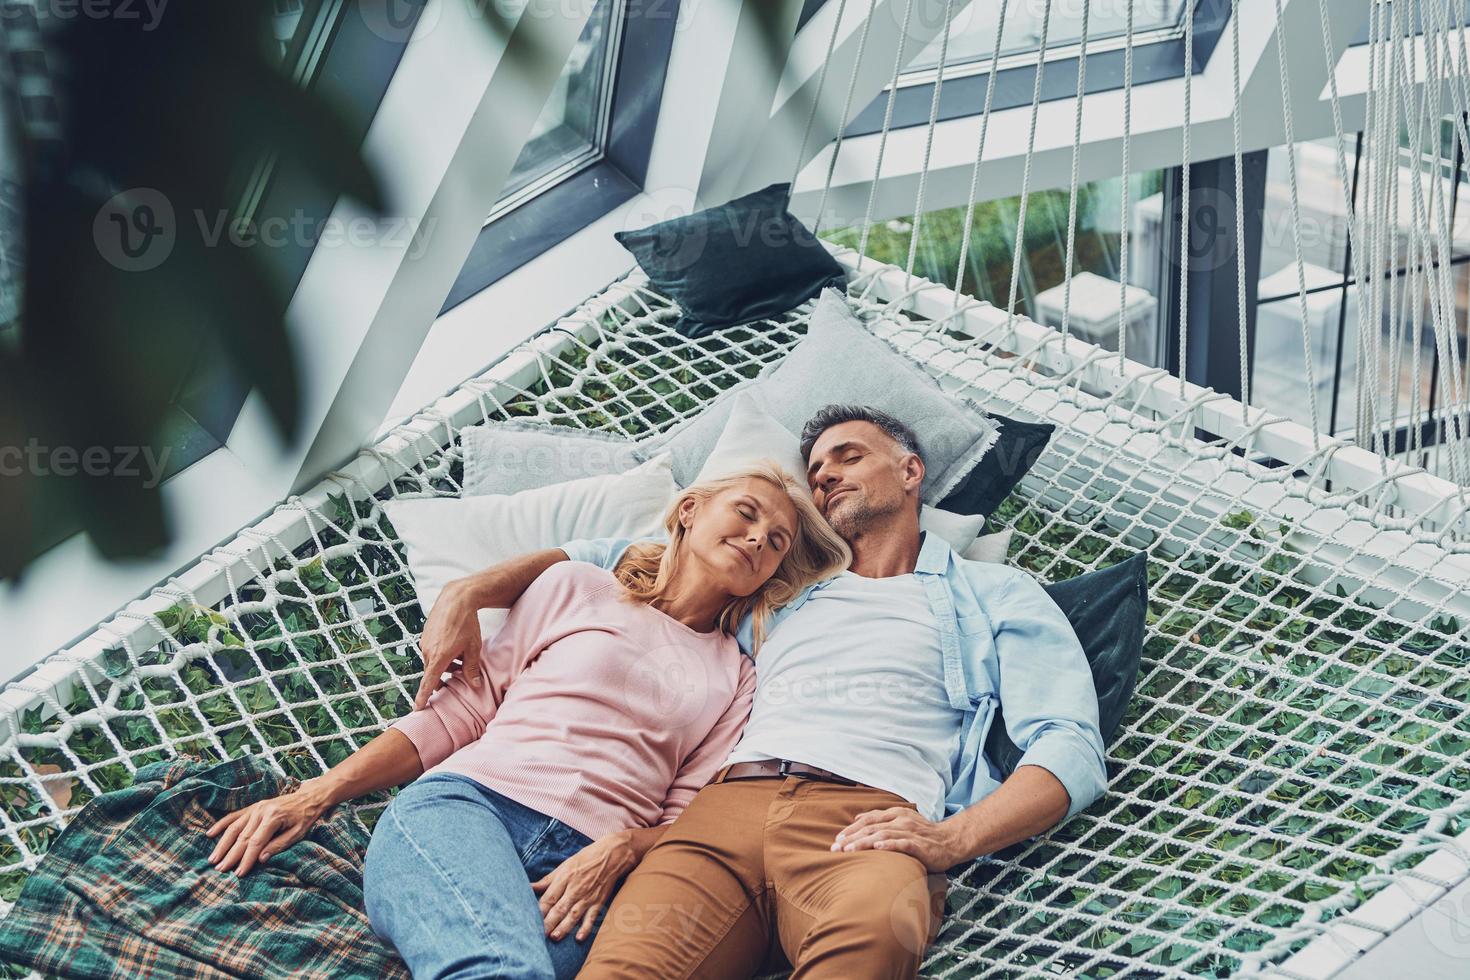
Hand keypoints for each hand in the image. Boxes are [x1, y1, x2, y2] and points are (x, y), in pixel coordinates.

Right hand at [205, 780, 331, 876]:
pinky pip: (233, 816)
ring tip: (213, 859)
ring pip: (234, 828)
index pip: (256, 843)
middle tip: (220, 870)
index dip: (246, 859)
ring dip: (222, 844)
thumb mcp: (297, 833)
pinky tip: (210, 834)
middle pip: (242, 837)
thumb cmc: (304, 818)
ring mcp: (255, 808)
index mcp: (273, 818)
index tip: (238, 873)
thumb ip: (279, 845)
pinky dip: (221, 825)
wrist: (308, 797)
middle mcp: (261, 811)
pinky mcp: (252, 807)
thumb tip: (261, 860)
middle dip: (231, 855)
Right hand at [415, 577, 485, 709]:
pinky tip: (454, 646)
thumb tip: (474, 684)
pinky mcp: (425, 634)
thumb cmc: (467, 623)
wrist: (456, 598)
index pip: (428, 682)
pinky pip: (431, 650)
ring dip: (444, 664)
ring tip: (460, 658)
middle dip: (444, 676)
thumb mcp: (474, 647)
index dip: (423, 696)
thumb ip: (472, 668)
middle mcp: (427, 651)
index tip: (417, 708)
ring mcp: (424, 642)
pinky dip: (441, 653)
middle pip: (433, 672)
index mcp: (439, 657)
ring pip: (433, 661)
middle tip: (457, 676)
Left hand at [531, 832, 638, 942]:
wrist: (612, 854)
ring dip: (564, 927)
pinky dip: (586, 927)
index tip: (529, 921)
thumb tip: (528, 887)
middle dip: (548, 922)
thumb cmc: (586, 859)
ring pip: (573, 914)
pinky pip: (592, 917)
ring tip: (554, 937)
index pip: (549, 897)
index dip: (539, 910)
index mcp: (564, 878)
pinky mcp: (599, 901)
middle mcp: (575, 888)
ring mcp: (588, 896)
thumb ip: (547, 880)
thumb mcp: (564, 866)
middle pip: (559, 908)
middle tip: (538, 935)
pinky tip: (579, 938)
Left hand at [831, 807, 964, 872]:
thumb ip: (881, 819)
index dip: (851, 829)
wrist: (950, 841)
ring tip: (849, 850)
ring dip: (864, 842)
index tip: (837, 840)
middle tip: (836, 848)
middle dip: (851, 838)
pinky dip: (889, 845)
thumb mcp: (902, 820)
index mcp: (896, 814)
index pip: (868, 819)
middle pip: (871, 827)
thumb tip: (857, 818)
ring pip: (882, 835)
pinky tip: (877, 849)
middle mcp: (901, 820)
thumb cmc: (923, 834)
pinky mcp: (919, 845)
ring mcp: (910, 832)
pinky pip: (902, 844)